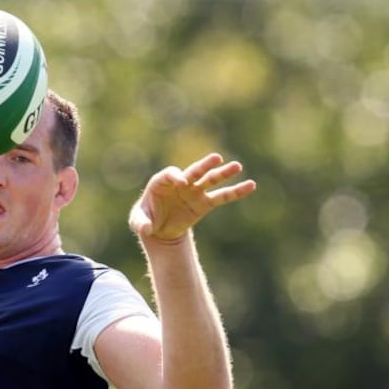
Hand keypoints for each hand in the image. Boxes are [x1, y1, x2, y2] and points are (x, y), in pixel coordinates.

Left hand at [129, 153, 255, 242]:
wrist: (159, 229)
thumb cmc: (146, 219)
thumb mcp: (138, 222)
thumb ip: (141, 224)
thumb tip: (145, 230)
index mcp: (161, 182)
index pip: (170, 174)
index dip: (175, 176)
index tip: (182, 182)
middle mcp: (180, 183)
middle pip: (194, 171)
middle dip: (204, 165)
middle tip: (216, 158)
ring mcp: (194, 192)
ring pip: (210, 180)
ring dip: (223, 173)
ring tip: (237, 166)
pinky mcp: (204, 204)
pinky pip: (222, 196)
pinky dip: (235, 192)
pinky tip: (250, 186)